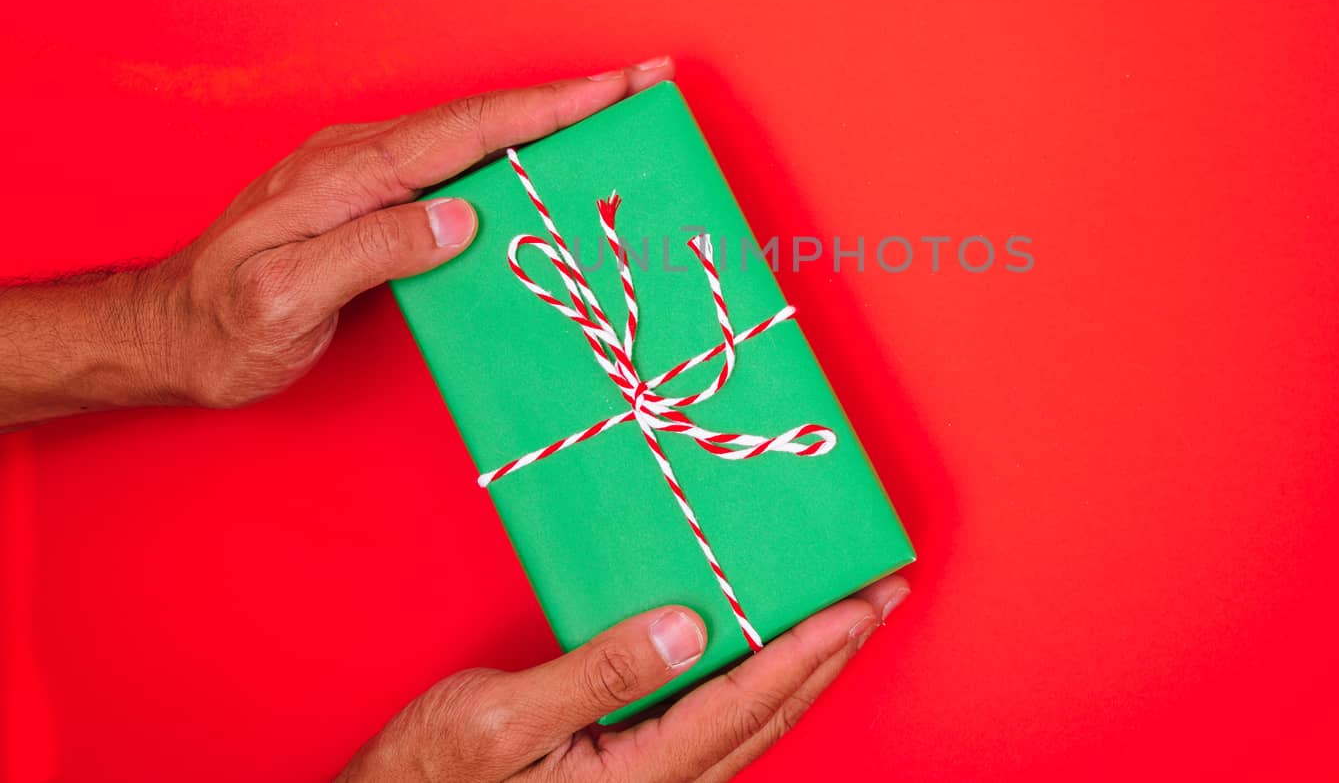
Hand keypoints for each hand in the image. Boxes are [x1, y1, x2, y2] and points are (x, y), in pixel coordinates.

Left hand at [0, 56, 671, 426]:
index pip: (469, 131)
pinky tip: (537, 163)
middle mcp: (358, 158)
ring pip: (471, 136)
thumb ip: (373, 252)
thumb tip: (463, 217)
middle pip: (482, 119)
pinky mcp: (363, 194)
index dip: (550, 108)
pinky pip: (450, 161)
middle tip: (642, 84)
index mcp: (348, 176)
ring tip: (611, 115)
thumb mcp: (288, 301)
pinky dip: (507, 152)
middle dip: (568, 99)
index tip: (617, 86)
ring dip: (544, 122)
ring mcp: (360, 172)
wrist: (168, 333)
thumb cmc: (224, 329)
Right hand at [339, 576, 908, 781]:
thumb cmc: (435, 775)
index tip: (860, 601)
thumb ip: (599, 674)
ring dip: (806, 667)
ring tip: (846, 617)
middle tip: (883, 594)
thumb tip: (687, 627)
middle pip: (770, 713)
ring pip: (753, 723)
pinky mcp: (633, 777)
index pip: (746, 699)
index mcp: (639, 776)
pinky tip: (767, 654)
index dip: (811, 646)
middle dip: (834, 652)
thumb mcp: (502, 719)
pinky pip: (719, 726)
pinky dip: (759, 684)